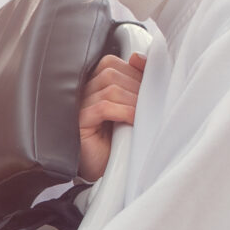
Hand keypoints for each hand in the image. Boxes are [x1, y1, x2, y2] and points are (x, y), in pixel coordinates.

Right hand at [77, 52, 143, 180]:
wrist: (108, 171)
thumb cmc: (119, 139)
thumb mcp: (132, 106)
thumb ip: (136, 82)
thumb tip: (139, 58)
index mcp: (94, 85)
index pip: (112, 63)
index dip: (134, 70)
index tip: (151, 84)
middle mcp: (83, 92)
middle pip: (111, 73)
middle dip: (136, 86)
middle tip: (151, 103)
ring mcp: (79, 107)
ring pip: (109, 88)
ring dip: (133, 100)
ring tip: (144, 114)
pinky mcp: (79, 123)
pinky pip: (103, 108)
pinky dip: (124, 111)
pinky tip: (133, 120)